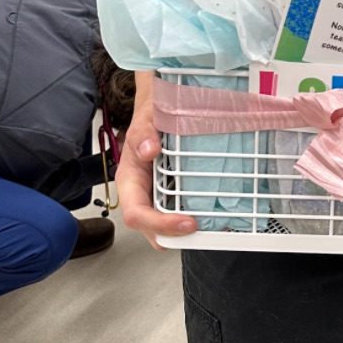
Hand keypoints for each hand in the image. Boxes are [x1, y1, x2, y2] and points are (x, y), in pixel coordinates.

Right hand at [116, 72, 196, 249]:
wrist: (159, 107)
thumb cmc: (149, 116)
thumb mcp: (146, 119)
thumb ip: (144, 133)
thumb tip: (149, 150)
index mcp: (129, 180)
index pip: (136, 214)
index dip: (159, 225)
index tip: (187, 223)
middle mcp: (141, 192)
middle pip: (150, 229)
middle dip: (174, 236)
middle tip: (203, 230)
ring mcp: (156, 194)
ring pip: (165, 224)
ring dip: (185, 231)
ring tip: (212, 226)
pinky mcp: (171, 191)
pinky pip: (179, 210)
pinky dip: (194, 215)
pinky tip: (213, 212)